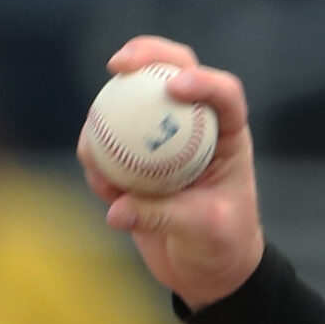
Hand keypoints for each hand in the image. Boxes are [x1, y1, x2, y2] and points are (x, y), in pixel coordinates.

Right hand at [81, 36, 263, 309]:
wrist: (205, 269)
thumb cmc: (221, 246)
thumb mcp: (203, 232)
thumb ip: (164, 217)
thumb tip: (116, 209)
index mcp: (228, 135)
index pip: (224, 94)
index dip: (203, 81)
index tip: (174, 87)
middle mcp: (195, 126)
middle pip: (173, 71)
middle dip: (147, 54)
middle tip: (118, 64)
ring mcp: (160, 137)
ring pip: (130, 101)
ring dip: (106, 115)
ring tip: (98, 159)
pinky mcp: (130, 155)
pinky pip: (104, 143)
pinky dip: (96, 157)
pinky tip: (102, 187)